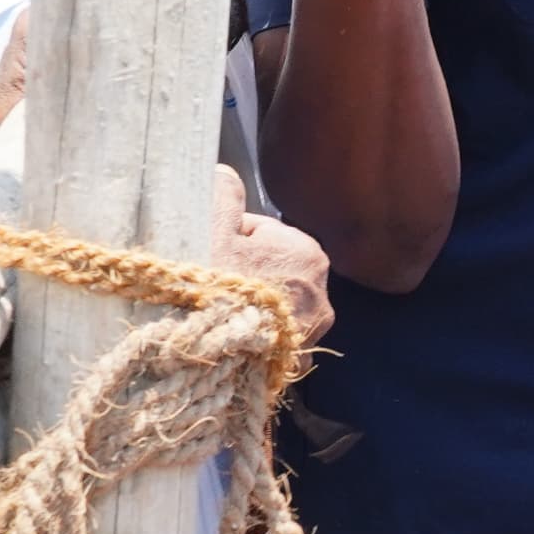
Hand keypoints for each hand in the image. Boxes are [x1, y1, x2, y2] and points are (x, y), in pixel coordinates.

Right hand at [210, 163, 331, 348]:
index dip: (231, 240)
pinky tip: (238, 341)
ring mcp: (313, 329)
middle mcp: (321, 291)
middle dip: (245, 274)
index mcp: (306, 251)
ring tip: (223, 316)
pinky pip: (279, 340)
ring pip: (276, 305)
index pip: (263, 233)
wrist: (213, 357)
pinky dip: (262, 338)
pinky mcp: (299, 360)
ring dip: (254, 307)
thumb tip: (226, 173)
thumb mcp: (214, 231)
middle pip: (271, 269)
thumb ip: (224, 196)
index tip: (212, 256)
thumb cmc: (216, 290)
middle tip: (214, 288)